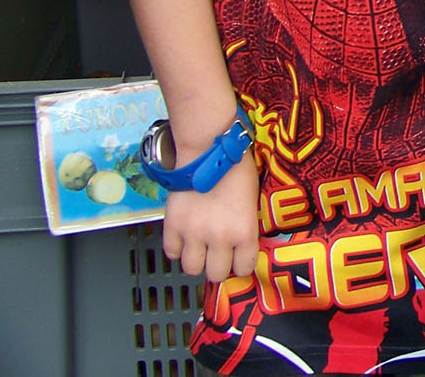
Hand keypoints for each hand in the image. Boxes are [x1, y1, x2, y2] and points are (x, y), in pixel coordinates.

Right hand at [161, 154, 259, 282]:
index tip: (239, 259)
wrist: (209, 150)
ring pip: (191, 268)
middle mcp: (219, 238)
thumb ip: (246, 225)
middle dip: (218, 266)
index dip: (241, 264)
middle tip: (219, 254)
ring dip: (196, 259)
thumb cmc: (237, 168)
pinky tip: (185, 237)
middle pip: (215, 274)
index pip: (244, 268)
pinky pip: (171, 252)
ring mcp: (193, 233)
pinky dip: (177, 247)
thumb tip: (242, 242)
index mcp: (244, 231)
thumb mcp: (253, 199)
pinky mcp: (172, 225)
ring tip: (200, 246)